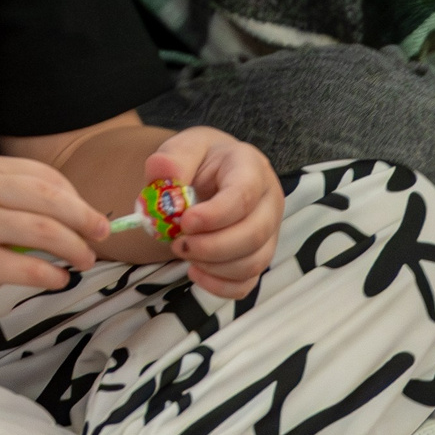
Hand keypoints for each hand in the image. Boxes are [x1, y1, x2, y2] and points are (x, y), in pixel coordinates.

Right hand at [0, 155, 113, 321]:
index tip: (89, 216)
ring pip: (47, 232)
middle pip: (52, 199)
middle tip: (103, 234)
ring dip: (76, 249)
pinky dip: (54, 277)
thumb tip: (79, 215)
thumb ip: (15, 200)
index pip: (44, 176)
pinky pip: (32, 270)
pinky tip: (57, 280)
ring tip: (84, 261)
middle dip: (86, 218)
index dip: (76, 197)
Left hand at [145, 129, 281, 299]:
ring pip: (253, 263)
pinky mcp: (259, 255)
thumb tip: (164, 174)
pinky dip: (219, 286)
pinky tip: (195, 271)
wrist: (214, 171)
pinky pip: (247, 283)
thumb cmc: (200, 159)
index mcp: (251, 168)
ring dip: (212, 266)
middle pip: (253, 235)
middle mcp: (269, 201)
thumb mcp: (184, 148)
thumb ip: (172, 159)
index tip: (184, 222)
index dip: (214, 215)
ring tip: (182, 251)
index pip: (243, 196)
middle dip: (211, 247)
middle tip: (177, 243)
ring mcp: (269, 232)